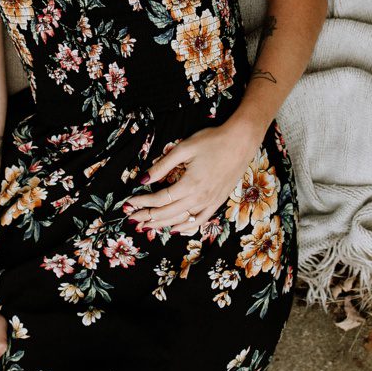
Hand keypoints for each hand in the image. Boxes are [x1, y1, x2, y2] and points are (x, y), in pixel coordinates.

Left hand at [124, 119, 262, 235]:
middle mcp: (200, 198)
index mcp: (190, 185)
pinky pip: (200, 220)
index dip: (142, 202)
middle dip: (148, 217)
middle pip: (168, 213)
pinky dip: (186, 227)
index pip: (160, 199)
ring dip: (163, 224)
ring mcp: (211, 202)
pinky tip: (176, 229)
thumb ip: (162, 166)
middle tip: (132, 219)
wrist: (242, 141)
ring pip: (182, 220)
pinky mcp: (219, 201)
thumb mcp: (184, 148)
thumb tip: (143, 179)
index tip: (129, 202)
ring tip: (147, 226)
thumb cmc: (213, 141)